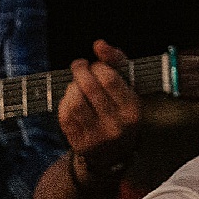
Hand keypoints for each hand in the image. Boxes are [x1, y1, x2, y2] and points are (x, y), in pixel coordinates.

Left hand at [60, 39, 141, 180]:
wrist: (114, 154)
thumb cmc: (121, 110)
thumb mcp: (128, 87)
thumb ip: (117, 61)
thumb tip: (99, 44)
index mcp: (133, 110)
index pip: (110, 78)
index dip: (98, 66)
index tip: (95, 65)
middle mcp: (117, 126)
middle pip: (89, 87)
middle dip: (80, 71)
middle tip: (79, 66)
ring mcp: (97, 137)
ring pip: (74, 101)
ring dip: (71, 87)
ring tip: (76, 84)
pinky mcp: (80, 144)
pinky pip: (65, 115)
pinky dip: (64, 102)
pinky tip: (70, 99)